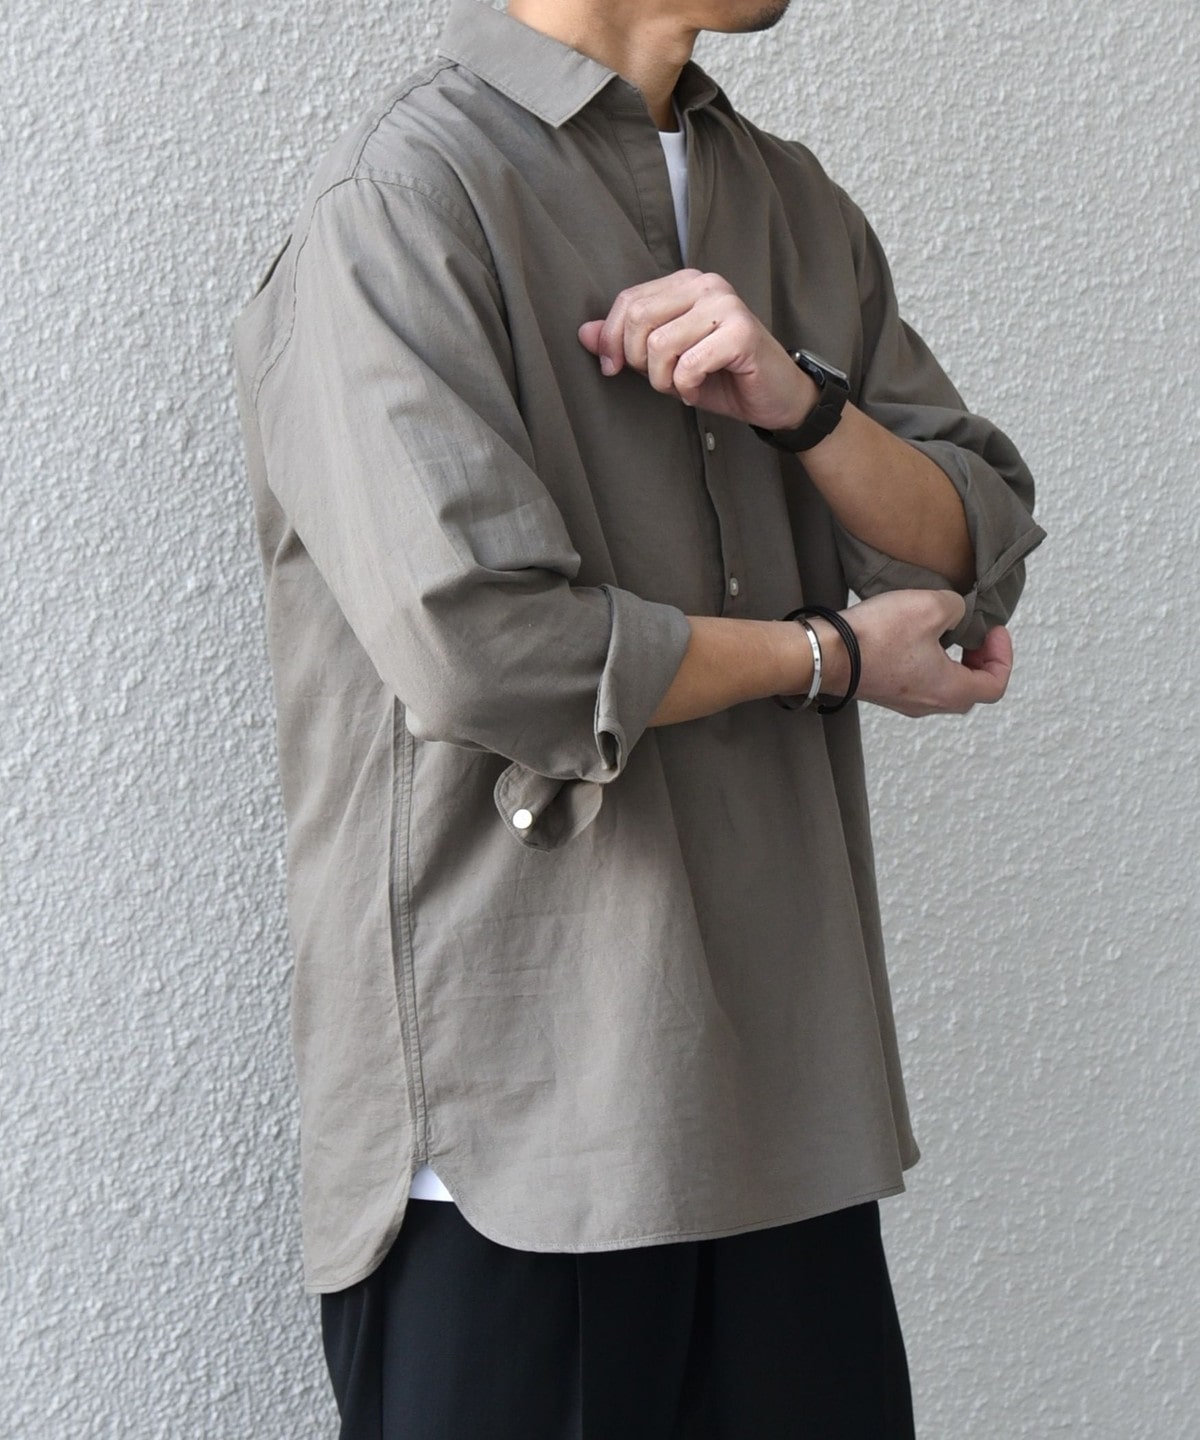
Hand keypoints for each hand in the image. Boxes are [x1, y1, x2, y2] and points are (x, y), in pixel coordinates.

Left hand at [578, 270, 815, 429]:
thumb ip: (626, 343)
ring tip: (683, 386)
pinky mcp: (741, 332)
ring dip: (664, 380)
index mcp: (685, 284)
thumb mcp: (664, 361)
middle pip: (639, 319)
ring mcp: (725, 305)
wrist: (774, 398)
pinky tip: (699, 390)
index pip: (628, 301)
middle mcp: (706, 285)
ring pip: (660, 345)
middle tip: (660, 381)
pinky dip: (687, 387)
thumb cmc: (720, 377)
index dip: (611, 340)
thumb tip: (582, 333)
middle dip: (638, 362)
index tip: (613, 369)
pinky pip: (689, 364)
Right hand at [827, 590, 1012, 717]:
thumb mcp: (931, 606)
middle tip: (974, 634)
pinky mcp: (883, 691)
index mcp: (949, 690)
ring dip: (952, 662)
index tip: (992, 630)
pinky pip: (917, 682)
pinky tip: (915, 637)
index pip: (994, 685)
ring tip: (945, 632)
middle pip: (969, 690)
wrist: (824, 654)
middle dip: (978, 661)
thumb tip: (955, 614)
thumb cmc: (876, 637)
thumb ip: (957, 607)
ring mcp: (903, 701)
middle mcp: (929, 703)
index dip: (1002, 656)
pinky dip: (928, 662)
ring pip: (942, 687)